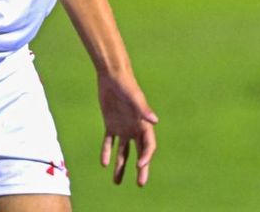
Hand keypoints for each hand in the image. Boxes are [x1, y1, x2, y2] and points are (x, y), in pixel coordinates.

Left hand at [97, 70, 157, 186]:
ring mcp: (123, 127)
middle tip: (140, 184)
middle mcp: (135, 128)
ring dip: (121, 166)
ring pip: (124, 152)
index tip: (139, 166)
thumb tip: (155, 121)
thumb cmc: (126, 84)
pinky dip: (107, 152)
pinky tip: (104, 164)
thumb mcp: (134, 97)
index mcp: (143, 123)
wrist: (112, 75)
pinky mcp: (110, 124)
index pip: (148, 145)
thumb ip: (143, 109)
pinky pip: (109, 142)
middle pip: (139, 153)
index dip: (147, 157)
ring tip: (117, 182)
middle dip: (141, 169)